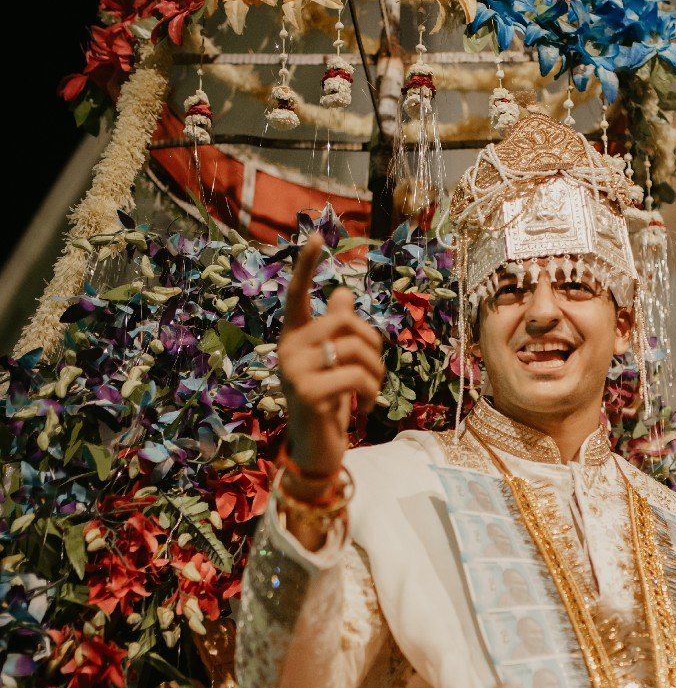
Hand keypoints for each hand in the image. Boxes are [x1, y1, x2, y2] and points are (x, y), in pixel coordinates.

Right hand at [277, 233, 384, 482]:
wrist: (317, 452)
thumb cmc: (329, 405)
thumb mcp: (335, 364)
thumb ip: (336, 330)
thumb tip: (342, 292)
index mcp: (294, 338)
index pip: (297, 295)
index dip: (306, 266)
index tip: (315, 235)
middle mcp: (287, 349)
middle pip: (344, 320)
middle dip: (372, 343)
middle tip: (374, 372)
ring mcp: (293, 371)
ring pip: (355, 347)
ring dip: (376, 372)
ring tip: (370, 393)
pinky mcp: (306, 393)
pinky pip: (356, 376)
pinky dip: (371, 393)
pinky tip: (364, 410)